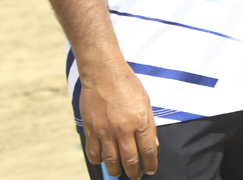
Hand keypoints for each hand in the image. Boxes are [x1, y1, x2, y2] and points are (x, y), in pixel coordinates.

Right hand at [79, 63, 158, 179]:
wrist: (103, 74)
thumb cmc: (127, 85)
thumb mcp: (146, 102)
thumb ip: (148, 125)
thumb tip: (152, 145)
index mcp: (140, 121)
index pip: (148, 150)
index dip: (150, 164)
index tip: (150, 170)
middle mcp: (123, 129)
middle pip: (129, 159)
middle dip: (134, 172)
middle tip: (136, 177)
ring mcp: (105, 131)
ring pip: (111, 160)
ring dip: (116, 171)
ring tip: (119, 174)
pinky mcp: (90, 130)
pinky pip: (93, 152)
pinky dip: (98, 161)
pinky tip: (103, 162)